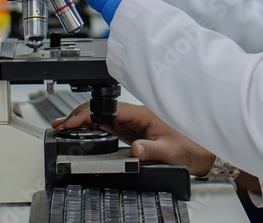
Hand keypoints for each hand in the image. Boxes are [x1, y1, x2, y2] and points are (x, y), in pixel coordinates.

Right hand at [53, 102, 215, 176]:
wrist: (202, 151)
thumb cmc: (191, 145)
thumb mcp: (171, 151)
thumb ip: (152, 150)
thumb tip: (135, 150)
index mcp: (143, 114)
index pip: (110, 110)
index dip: (88, 114)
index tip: (72, 122)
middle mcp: (137, 116)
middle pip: (102, 112)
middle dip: (79, 116)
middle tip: (60, 126)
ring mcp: (134, 124)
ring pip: (103, 119)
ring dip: (83, 122)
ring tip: (64, 128)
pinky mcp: (133, 132)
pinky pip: (109, 128)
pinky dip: (93, 129)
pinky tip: (82, 133)